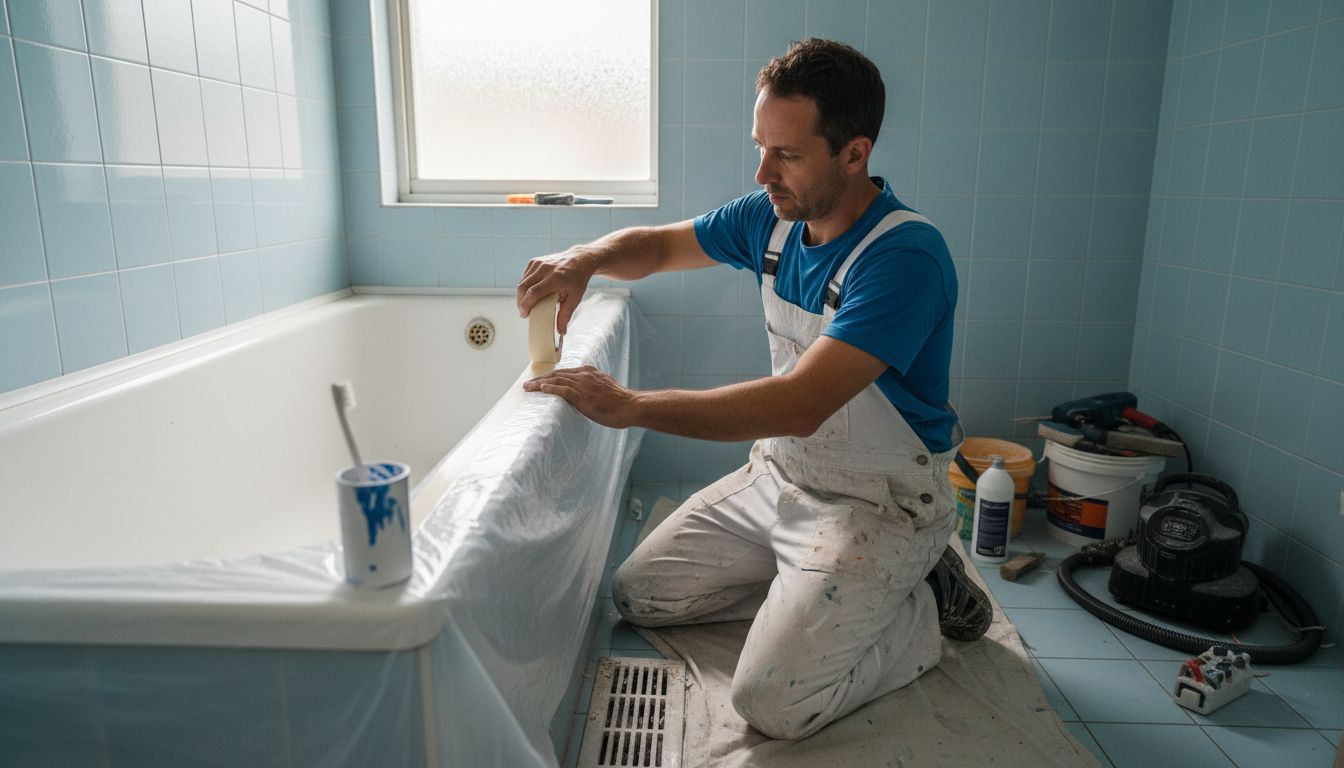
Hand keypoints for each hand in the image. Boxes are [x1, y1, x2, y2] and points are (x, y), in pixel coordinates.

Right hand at [516, 248, 596, 334]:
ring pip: (522, 282)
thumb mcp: (575, 298)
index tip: (524, 314)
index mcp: (556, 278)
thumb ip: (566, 315)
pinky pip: (524, 277)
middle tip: (524, 313)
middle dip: (521, 302)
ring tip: (527, 305)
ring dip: (521, 296)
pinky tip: (530, 293)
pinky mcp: (534, 261)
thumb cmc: (578, 279)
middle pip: (523, 287)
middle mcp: (545, 269)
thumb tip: (561, 332)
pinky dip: (524, 286)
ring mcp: (538, 263)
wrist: (579, 259)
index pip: (534, 292)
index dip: (526, 304)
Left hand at [522, 366, 636, 428]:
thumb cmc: (620, 402)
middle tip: (528, 384)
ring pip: (557, 380)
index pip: (564, 372)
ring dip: (540, 384)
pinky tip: (541, 389)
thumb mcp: (605, 389)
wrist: (631, 406)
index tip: (540, 381)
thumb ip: (592, 387)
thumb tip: (584, 394)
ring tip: (528, 388)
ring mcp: (584, 384)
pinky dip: (551, 388)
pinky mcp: (583, 396)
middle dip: (540, 379)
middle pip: (557, 374)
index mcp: (589, 372)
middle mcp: (585, 375)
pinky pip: (563, 390)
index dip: (550, 376)